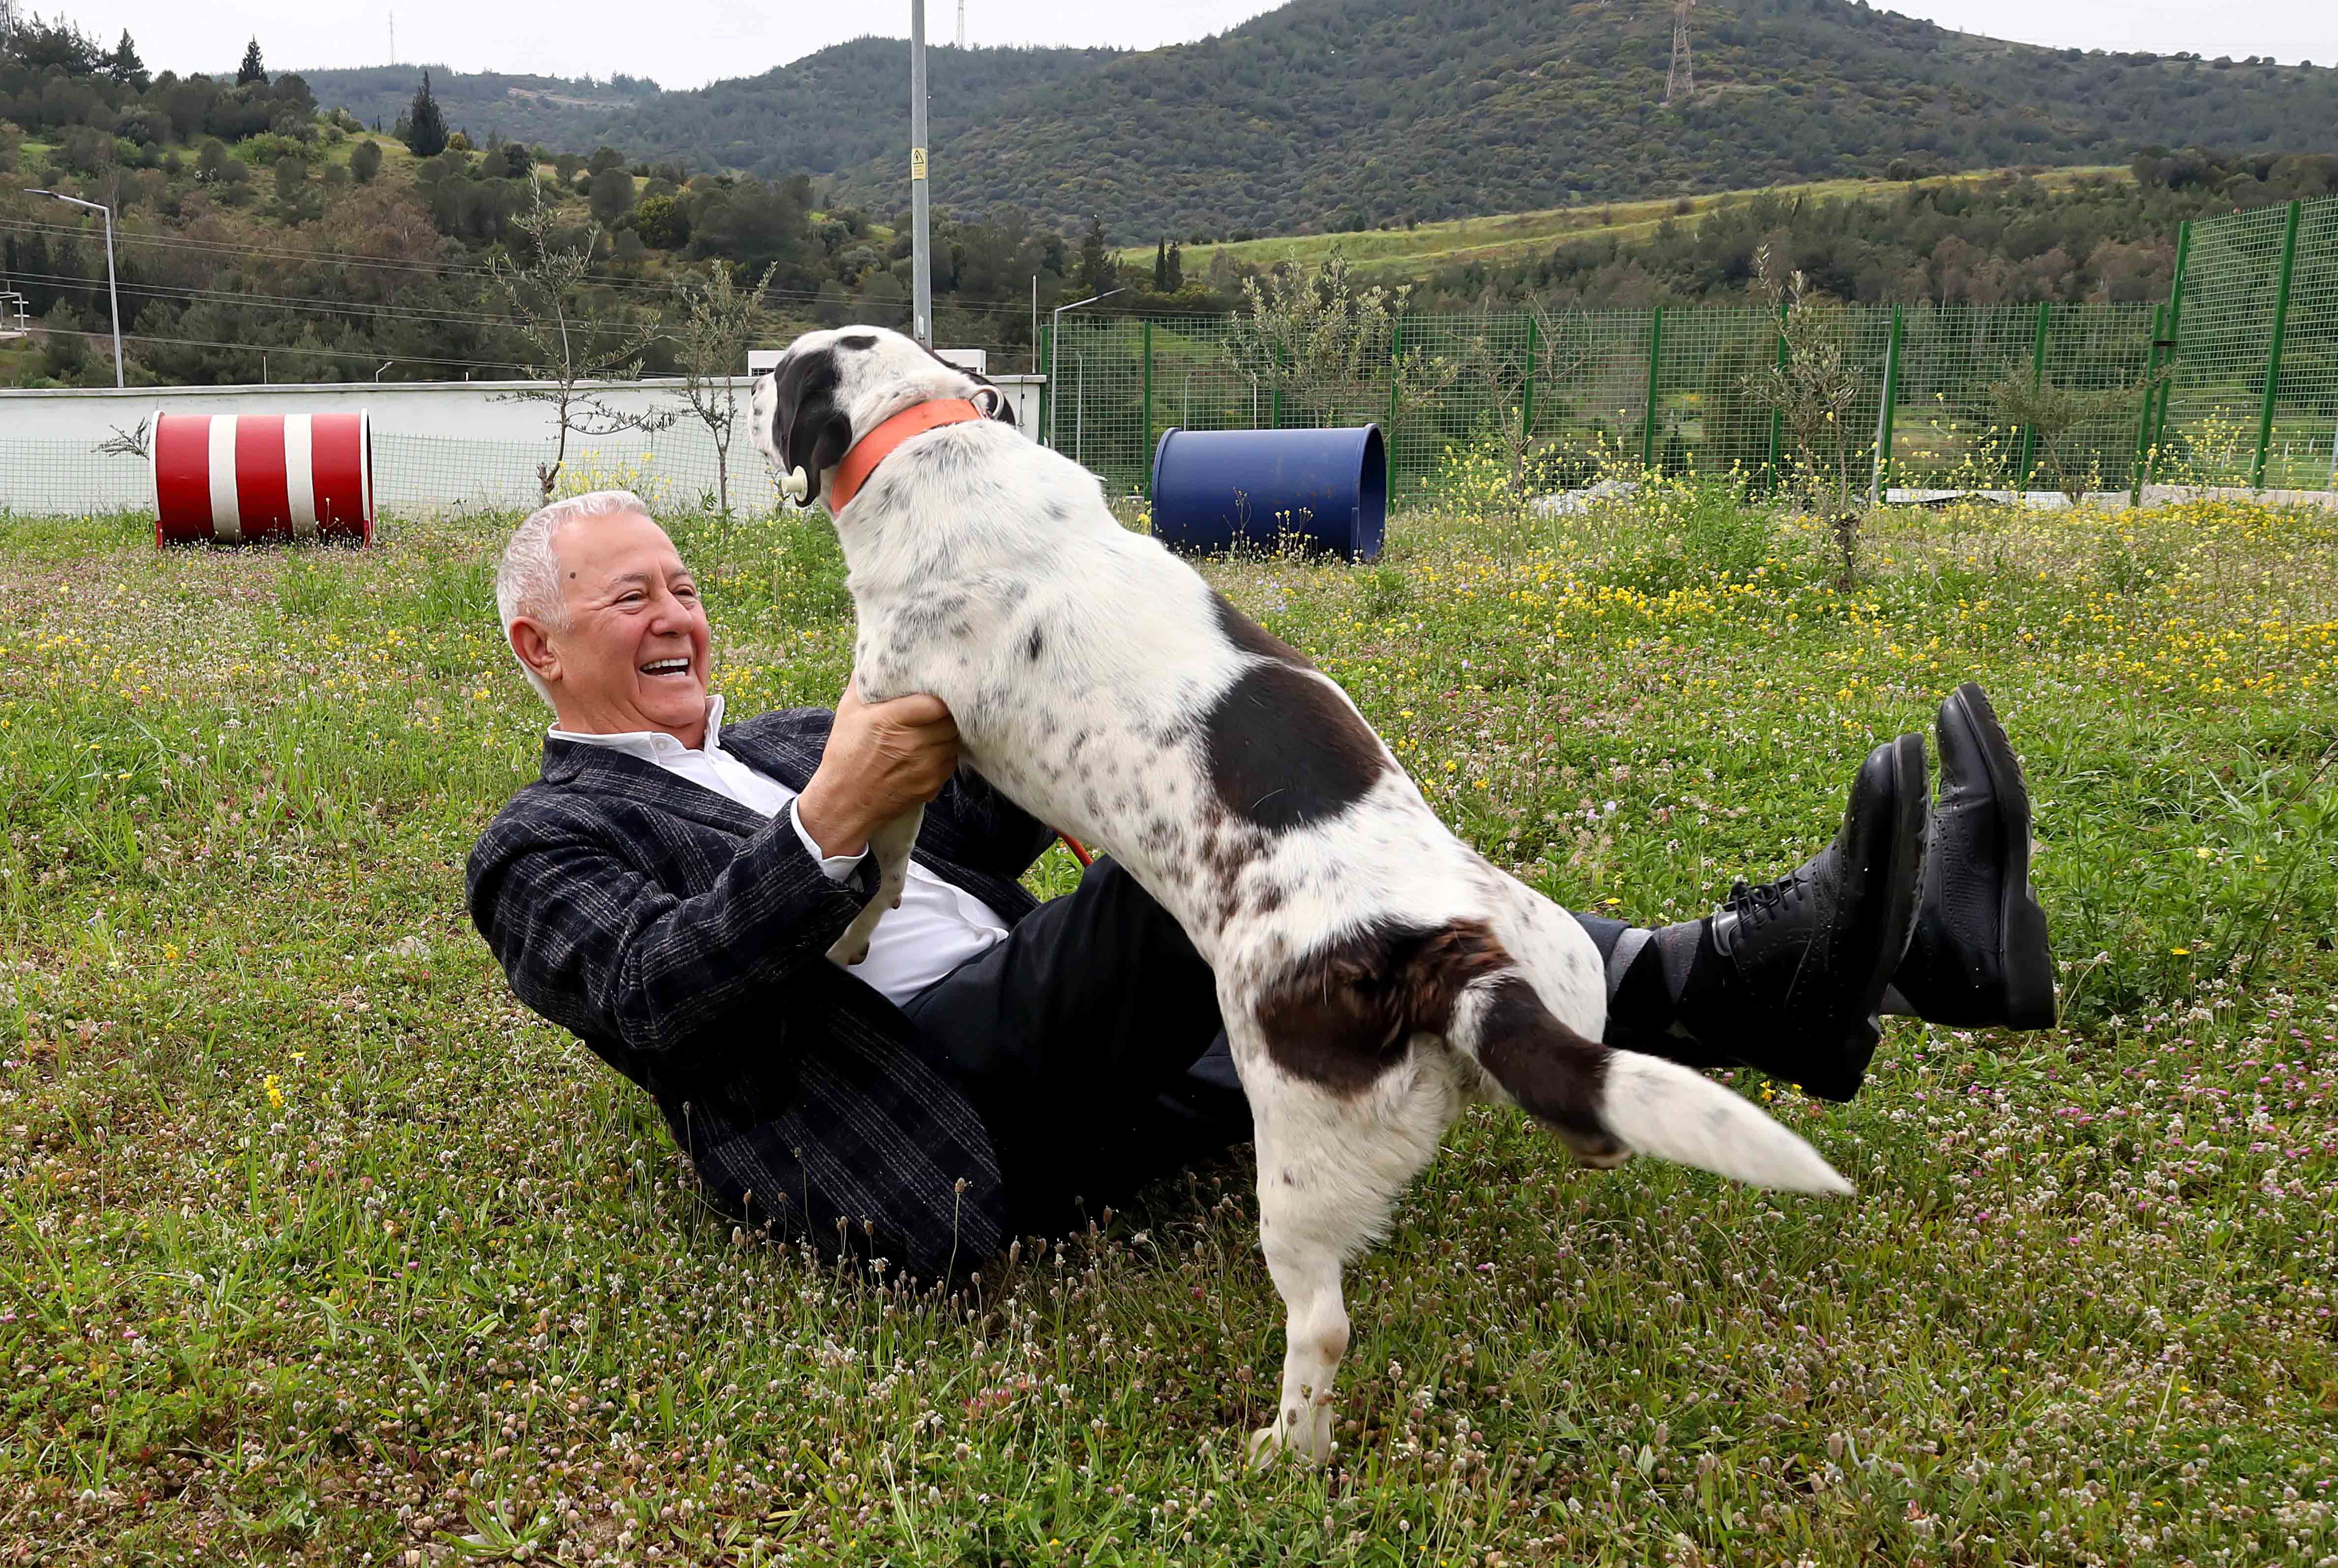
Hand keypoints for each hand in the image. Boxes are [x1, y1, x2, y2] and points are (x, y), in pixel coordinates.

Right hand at [795, 675, 957, 857]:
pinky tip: (928, 752)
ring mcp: (926, 766)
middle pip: (951, 720)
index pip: (938, 702)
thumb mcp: (848, 710)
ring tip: (933, 730)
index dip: (941, 696)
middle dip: (947, 714)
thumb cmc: (846, 752)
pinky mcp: (932, 784)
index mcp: (893, 719)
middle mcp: (914, 743)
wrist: (845, 801)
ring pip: (954, 741)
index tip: (938, 690)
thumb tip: (877, 653)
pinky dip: (944, 755)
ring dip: (947, 734)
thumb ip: (864, 680)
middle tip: (938, 710)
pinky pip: (950, 762)